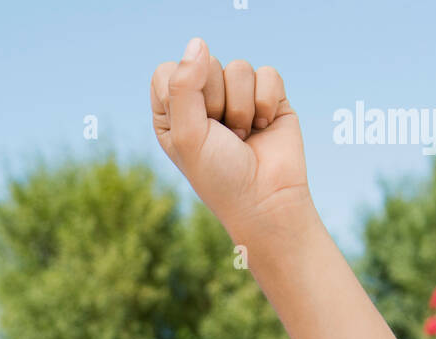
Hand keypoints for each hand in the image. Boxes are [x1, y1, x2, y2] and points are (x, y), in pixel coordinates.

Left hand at [150, 37, 314, 245]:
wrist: (265, 200)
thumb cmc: (219, 176)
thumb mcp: (187, 135)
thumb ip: (184, 86)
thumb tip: (198, 42)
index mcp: (173, 112)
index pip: (168, 71)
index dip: (183, 92)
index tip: (194, 125)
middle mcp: (202, 100)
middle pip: (205, 63)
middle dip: (216, 101)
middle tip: (222, 136)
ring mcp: (236, 96)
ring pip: (238, 68)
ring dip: (241, 108)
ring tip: (242, 136)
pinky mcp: (267, 96)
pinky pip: (267, 74)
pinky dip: (266, 104)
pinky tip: (263, 127)